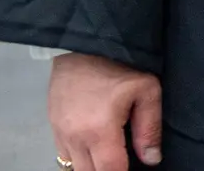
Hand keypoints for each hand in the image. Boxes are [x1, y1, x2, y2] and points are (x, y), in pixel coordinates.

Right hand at [49, 52, 161, 168]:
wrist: (81, 45)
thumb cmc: (120, 65)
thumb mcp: (147, 90)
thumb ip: (149, 128)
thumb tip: (151, 159)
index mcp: (99, 130)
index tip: (135, 169)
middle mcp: (74, 138)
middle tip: (122, 160)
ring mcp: (59, 134)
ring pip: (73, 168)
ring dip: (91, 167)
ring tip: (110, 156)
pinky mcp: (52, 127)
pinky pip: (63, 156)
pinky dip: (79, 159)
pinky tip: (94, 149)